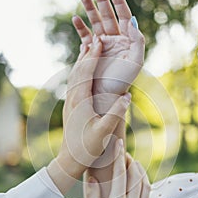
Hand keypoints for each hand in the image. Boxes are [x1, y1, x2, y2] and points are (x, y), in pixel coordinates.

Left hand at [47, 39, 130, 193]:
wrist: (70, 159)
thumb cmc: (87, 148)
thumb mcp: (103, 132)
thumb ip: (115, 114)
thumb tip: (127, 96)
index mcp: (80, 101)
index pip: (86, 72)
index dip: (93, 55)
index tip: (99, 41)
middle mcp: (72, 98)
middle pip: (78, 69)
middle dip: (88, 53)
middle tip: (96, 38)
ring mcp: (70, 102)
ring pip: (75, 76)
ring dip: (83, 60)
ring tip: (90, 48)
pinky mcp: (71, 107)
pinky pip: (75, 83)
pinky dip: (80, 72)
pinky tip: (85, 71)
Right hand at [72, 0, 144, 112]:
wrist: (107, 94)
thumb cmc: (124, 80)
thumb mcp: (136, 61)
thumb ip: (138, 41)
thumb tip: (133, 21)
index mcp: (127, 39)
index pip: (124, 15)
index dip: (118, 0)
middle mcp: (115, 39)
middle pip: (108, 14)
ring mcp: (102, 44)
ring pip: (95, 22)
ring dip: (89, 9)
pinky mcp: (91, 51)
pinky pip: (85, 36)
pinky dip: (80, 27)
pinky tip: (75, 18)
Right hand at [84, 138, 149, 197]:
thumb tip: (90, 177)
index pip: (120, 174)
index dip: (119, 157)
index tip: (119, 143)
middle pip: (135, 175)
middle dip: (130, 160)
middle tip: (123, 151)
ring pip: (144, 182)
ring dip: (139, 169)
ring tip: (132, 162)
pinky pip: (147, 192)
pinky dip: (144, 181)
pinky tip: (140, 180)